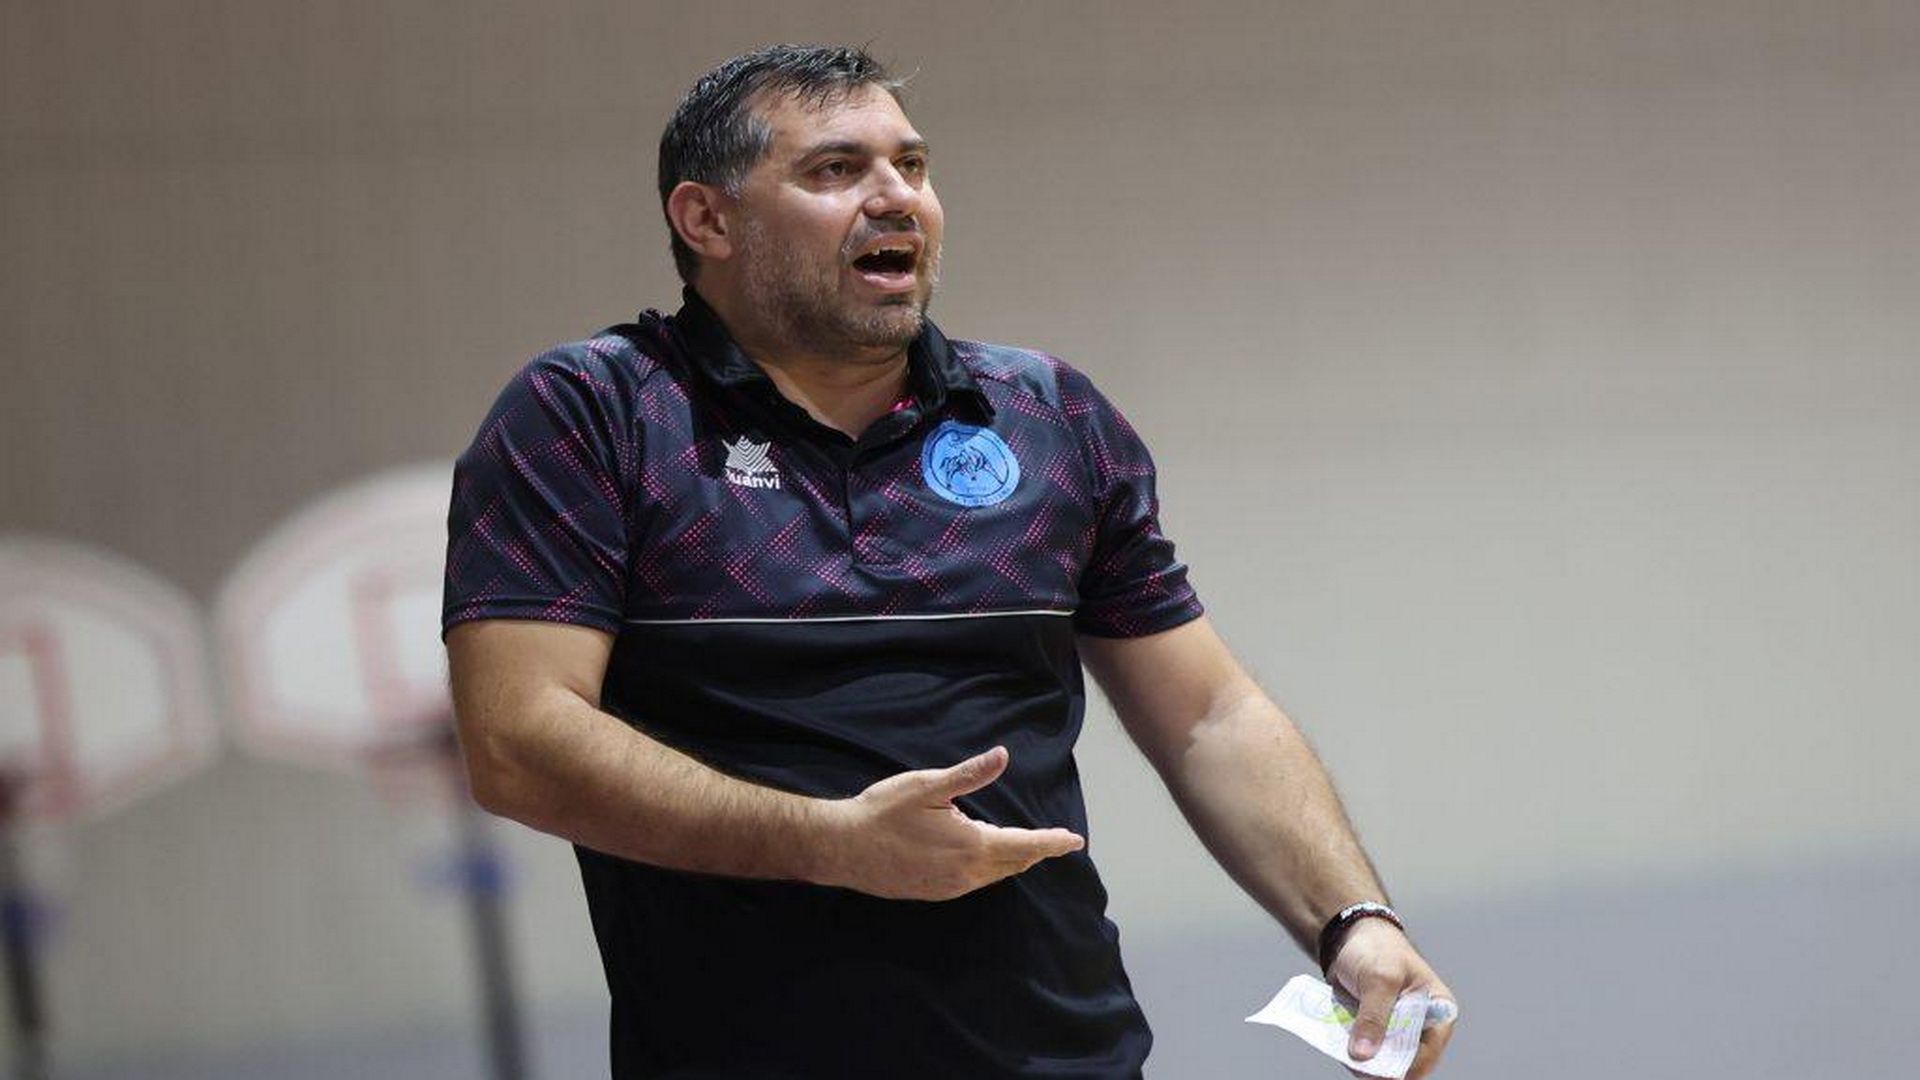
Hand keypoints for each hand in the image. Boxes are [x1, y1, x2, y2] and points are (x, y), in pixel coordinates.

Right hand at [818, 746, 1085, 900]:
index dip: (1052, 842)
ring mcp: (949, 887)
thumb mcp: (928, 786)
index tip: (1074, 841)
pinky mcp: (933, 892)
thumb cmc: (883, 812)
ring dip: (1014, 862)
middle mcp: (966, 873)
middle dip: (1037, 852)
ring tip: (1028, 850)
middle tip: (1058, 843)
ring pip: (994, 876)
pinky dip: (990, 871)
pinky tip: (985, 861)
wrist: (842, 848)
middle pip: (1013, 864)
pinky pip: (974, 883)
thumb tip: (1003, 756)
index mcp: (971, 845)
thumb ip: (969, 775)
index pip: (1024, 844)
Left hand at [1327, 918, 1456, 1079]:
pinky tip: (1340, 1046)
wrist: (1352, 938)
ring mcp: (1398, 1032)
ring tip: (1345, 1048)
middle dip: (1381, 1066)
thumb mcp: (1379, 978)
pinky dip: (1354, 1054)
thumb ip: (1374, 1016)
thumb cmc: (1377, 950)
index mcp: (1439, 1011)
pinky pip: (1368, 1054)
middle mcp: (1423, 1027)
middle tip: (1357, 1060)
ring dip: (1365, 1062)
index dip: (1405, 1066)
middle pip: (1406, 1063)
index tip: (1378, 1071)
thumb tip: (1364, 1054)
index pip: (1428, 1052)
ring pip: (1384, 1063)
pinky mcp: (1378, 1034)